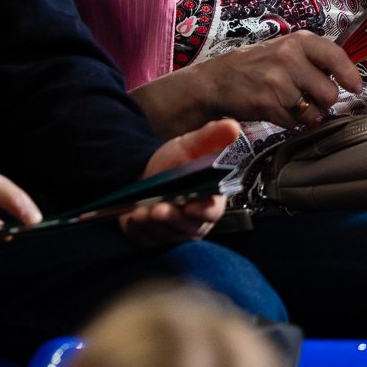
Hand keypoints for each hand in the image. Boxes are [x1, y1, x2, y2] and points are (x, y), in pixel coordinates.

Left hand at [121, 118, 239, 246]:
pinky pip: (148, 240)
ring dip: (153, 224)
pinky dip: (140, 230)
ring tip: (141, 212)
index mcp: (210, 201)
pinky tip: (132, 219)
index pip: (212, 210)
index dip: (203, 210)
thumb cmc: (175, 163)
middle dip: (173, 218)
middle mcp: (196, 222)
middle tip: (159, 209)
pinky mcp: (155, 240)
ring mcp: (175, 234)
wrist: (145, 174)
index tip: (191, 206)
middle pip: (188, 227)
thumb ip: (212, 138)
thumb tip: (233, 126)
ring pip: (167, 234)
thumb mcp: (191, 146)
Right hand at [136, 31, 363, 136]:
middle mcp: (289, 57)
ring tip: (290, 103)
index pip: (336, 55)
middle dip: (323, 101)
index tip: (356, 86)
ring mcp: (278, 80)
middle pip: (330, 92)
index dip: (350, 75)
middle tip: (308, 97)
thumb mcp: (286, 50)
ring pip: (314, 111)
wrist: (217, 80)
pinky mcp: (268, 102)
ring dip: (306, 114)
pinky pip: (295, 122)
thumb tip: (348, 79)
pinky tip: (276, 109)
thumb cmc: (257, 66)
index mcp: (298, 41)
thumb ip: (315, 60)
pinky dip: (290, 121)